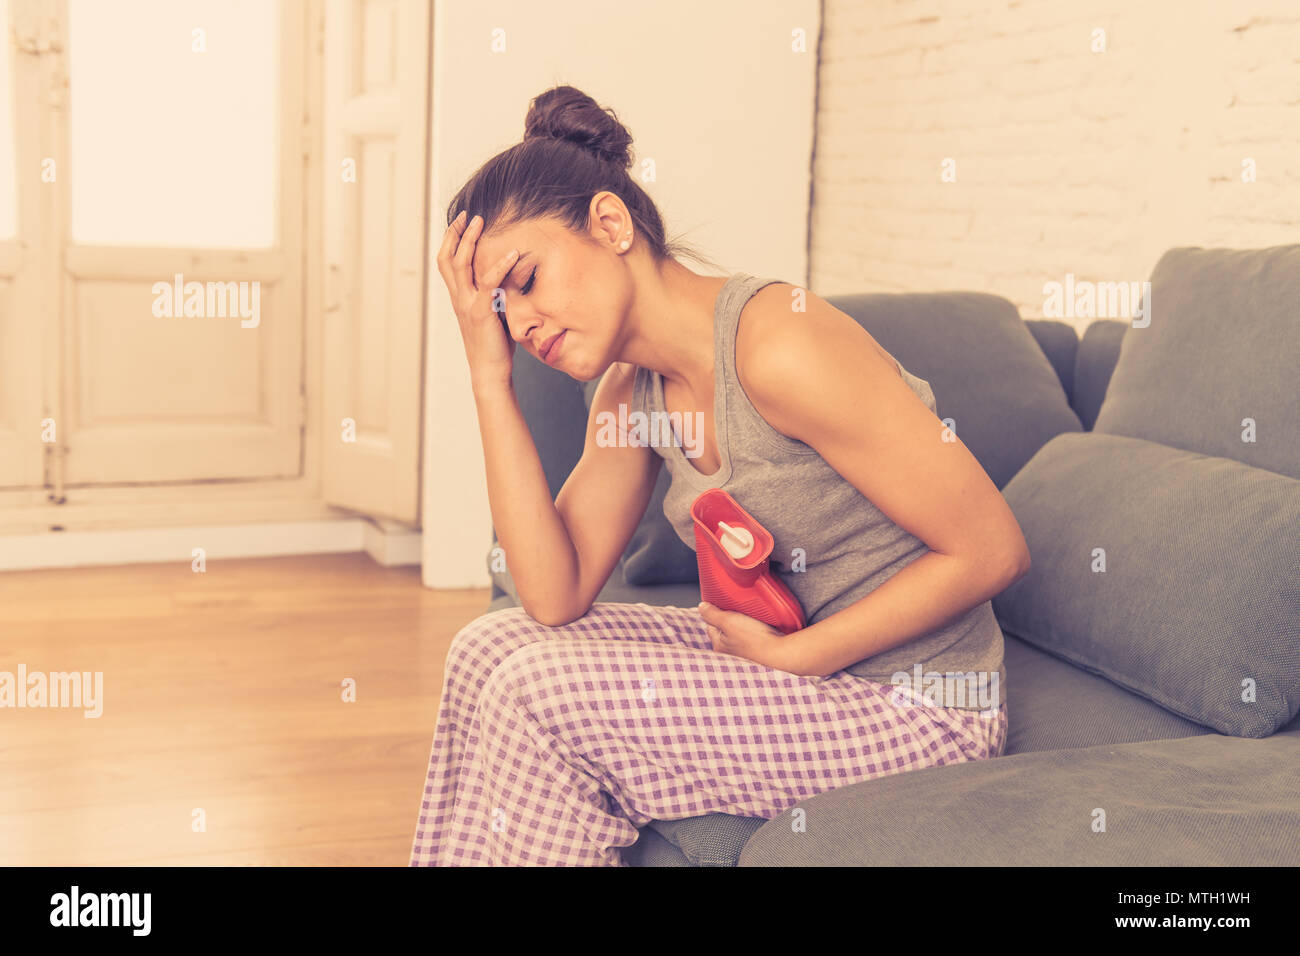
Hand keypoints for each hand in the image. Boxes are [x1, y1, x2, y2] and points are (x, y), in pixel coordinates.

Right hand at [437, 210, 519, 391]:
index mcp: (459, 298)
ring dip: (470, 240)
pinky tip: (513, 253)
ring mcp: (467, 304)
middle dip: (456, 233)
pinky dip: (500, 265)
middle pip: (448, 257)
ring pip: (461, 264)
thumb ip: (494, 295)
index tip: (460, 222)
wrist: (489, 371)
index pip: (446, 262)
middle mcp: (459, 298)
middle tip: (468, 214)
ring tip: (481, 222)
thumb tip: (510, 278)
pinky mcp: (481, 311)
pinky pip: (489, 282)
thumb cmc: (494, 345)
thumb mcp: (492, 313)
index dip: (450, 240)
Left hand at [698, 602, 806, 674]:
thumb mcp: (728, 621)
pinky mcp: (759, 654)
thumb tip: (702, 607)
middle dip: (730, 622)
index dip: (715, 614)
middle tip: (738, 611)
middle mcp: (730, 653)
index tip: (721, 606)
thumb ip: (712, 614)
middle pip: (726, 632)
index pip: (711, 627)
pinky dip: (756, 633)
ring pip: (740, 636)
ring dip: (744, 627)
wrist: (781, 654)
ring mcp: (745, 654)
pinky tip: (761, 628)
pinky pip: (754, 640)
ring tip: (751, 619)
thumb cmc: (754, 640)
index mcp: (719, 646)